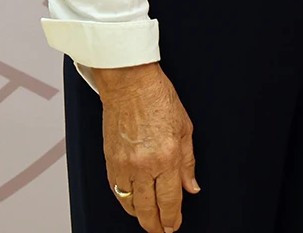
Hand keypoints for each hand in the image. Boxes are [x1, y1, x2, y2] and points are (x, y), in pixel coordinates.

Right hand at [96, 63, 198, 232]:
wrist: (129, 84)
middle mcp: (145, 165)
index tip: (175, 225)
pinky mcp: (110, 161)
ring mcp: (125, 165)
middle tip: (162, 231)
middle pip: (149, 209)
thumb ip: (188, 162)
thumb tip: (192, 186)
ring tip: (149, 220)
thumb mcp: (185, 128)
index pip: (171, 199)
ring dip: (140, 217)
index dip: (173, 218)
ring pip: (131, 204)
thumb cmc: (158, 98)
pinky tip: (132, 204)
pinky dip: (125, 202)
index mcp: (167, 156)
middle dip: (156, 225)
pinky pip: (117, 191)